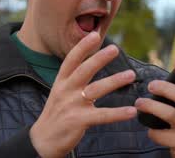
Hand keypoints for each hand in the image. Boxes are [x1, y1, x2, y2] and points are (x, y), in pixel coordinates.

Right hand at [30, 32, 137, 157]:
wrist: (43, 140)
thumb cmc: (57, 114)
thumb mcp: (60, 92)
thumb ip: (74, 79)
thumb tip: (91, 63)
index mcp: (61, 81)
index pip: (71, 60)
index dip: (83, 46)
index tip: (94, 34)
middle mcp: (66, 90)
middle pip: (84, 70)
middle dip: (99, 58)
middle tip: (115, 49)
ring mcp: (72, 105)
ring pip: (96, 90)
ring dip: (115, 81)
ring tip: (130, 74)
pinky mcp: (78, 120)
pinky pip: (102, 115)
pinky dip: (118, 113)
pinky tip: (131, 110)